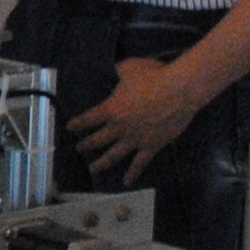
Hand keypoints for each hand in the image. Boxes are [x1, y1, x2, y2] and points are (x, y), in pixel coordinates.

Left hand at [72, 55, 205, 180]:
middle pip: (98, 140)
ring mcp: (135, 139)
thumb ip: (119, 72)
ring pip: (113, 156)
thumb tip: (117, 71)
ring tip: (93, 169)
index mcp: (111, 108)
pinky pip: (139, 163)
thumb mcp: (130, 68)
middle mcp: (119, 127)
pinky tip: (127, 182)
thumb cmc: (154, 76)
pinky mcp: (151, 146)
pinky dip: (133, 174)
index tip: (70, 128)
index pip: (89, 119)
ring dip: (102, 164)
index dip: (78, 124)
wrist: (179, 90)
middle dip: (86, 145)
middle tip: (80, 149)